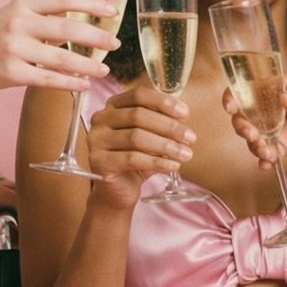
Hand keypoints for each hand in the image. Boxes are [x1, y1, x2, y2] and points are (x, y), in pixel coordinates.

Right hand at [0, 0, 118, 93]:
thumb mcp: (16, 14)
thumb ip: (46, 15)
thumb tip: (86, 19)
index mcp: (23, 4)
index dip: (91, 4)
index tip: (111, 11)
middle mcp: (19, 23)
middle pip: (67, 29)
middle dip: (97, 37)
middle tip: (115, 44)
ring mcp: (14, 48)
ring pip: (61, 58)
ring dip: (88, 65)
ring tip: (104, 69)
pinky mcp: (11, 73)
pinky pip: (48, 79)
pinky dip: (70, 83)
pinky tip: (84, 85)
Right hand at [81, 85, 194, 209]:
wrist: (118, 190)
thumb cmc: (136, 160)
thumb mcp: (151, 137)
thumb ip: (163, 124)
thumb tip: (182, 117)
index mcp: (112, 106)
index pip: (138, 95)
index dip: (163, 102)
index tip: (185, 113)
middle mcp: (100, 119)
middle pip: (138, 116)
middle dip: (169, 127)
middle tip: (191, 138)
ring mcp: (96, 140)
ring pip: (135, 137)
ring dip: (166, 145)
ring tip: (186, 154)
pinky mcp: (98, 162)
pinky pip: (131, 158)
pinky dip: (156, 162)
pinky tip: (173, 165)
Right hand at [223, 72, 286, 164]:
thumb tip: (283, 98)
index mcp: (277, 86)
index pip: (248, 88)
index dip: (234, 96)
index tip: (231, 106)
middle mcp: (272, 107)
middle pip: (245, 115)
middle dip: (242, 125)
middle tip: (251, 133)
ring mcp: (278, 127)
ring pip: (254, 136)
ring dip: (252, 144)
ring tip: (264, 150)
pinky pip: (268, 153)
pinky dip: (263, 159)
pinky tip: (266, 163)